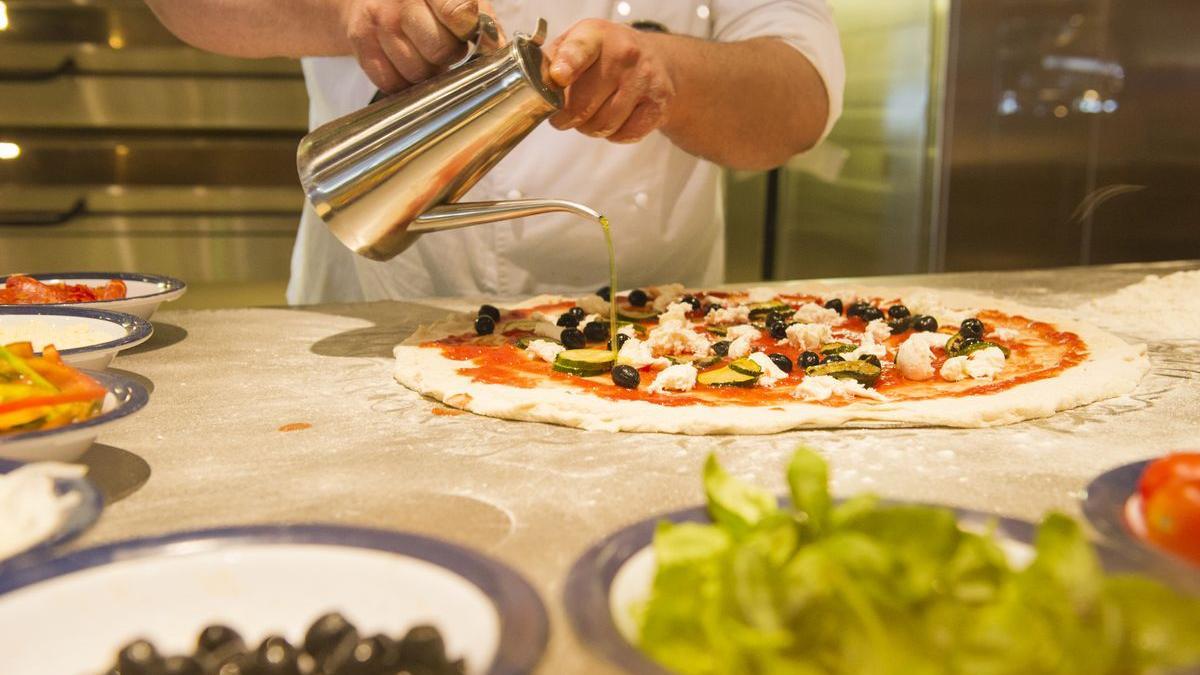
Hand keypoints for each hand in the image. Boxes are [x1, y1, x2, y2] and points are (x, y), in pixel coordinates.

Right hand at [341, 0, 479, 92]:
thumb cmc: (424, 0)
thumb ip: (482, 20)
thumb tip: (499, 49)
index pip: (459, 14)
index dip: (467, 34)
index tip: (466, 36)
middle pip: (439, 50)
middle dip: (448, 56)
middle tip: (444, 47)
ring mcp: (378, 20)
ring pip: (416, 71)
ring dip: (427, 73)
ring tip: (424, 55)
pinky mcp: (360, 41)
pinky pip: (391, 82)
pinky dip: (403, 83)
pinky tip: (406, 65)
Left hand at [544, 20, 675, 143]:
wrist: (656, 59)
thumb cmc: (605, 55)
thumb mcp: (578, 43)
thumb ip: (552, 61)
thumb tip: (531, 87)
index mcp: (596, 36)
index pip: (580, 51)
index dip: (567, 65)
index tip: (558, 77)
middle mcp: (624, 55)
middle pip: (583, 105)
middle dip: (566, 118)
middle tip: (563, 118)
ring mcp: (644, 80)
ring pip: (603, 125)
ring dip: (589, 129)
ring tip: (589, 117)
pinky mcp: (658, 104)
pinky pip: (624, 134)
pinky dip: (614, 135)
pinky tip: (614, 120)